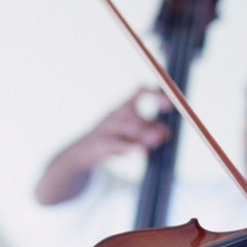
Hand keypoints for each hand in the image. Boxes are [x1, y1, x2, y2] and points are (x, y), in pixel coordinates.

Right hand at [35, 87, 171, 204]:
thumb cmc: (109, 142)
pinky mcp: (100, 144)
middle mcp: (114, 114)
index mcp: (122, 108)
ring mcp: (105, 128)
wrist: (77, 155)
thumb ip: (149, 131)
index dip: (155, 95)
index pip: (139, 91)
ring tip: (152, 145)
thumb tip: (166, 132)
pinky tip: (142, 153)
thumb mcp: (131, 135)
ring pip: (129, 127)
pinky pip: (118, 144)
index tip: (169, 106)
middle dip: (151, 125)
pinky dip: (132, 147)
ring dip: (144, 136)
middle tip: (163, 136)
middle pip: (136, 113)